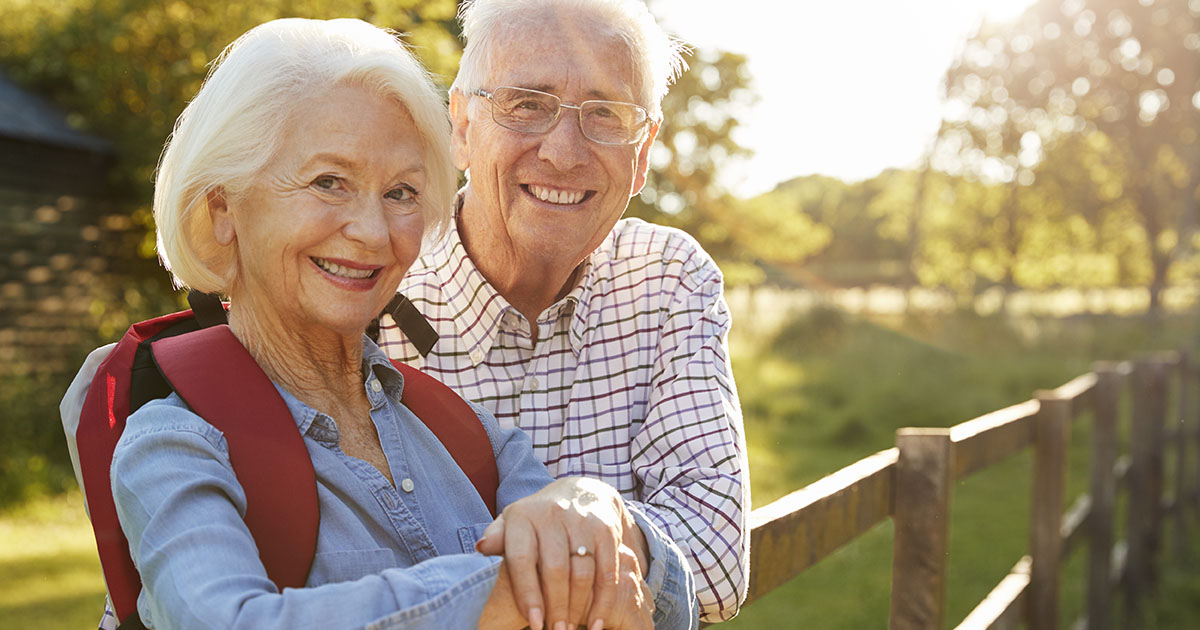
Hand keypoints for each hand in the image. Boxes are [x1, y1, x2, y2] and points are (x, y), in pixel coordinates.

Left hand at [475, 477, 653, 629]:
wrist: (581, 492)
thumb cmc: (538, 520)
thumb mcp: (513, 522)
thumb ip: (497, 537)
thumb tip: (482, 547)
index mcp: (523, 516)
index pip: (522, 558)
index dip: (527, 593)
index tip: (533, 622)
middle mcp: (553, 515)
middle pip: (555, 569)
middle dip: (555, 607)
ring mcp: (582, 521)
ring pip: (582, 573)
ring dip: (578, 608)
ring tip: (569, 629)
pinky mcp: (606, 530)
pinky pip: (607, 571)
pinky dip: (603, 601)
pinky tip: (596, 623)